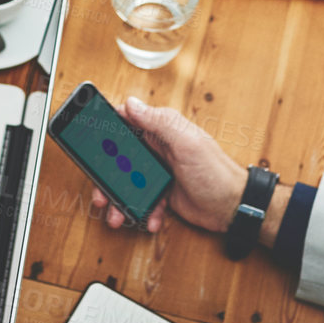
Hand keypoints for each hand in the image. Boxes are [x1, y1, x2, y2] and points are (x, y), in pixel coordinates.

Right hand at [87, 96, 248, 233]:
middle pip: (121, 157)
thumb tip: (132, 104)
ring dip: (119, 200)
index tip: (89, 138)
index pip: (129, 121)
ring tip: (117, 214)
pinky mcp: (163, 193)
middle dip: (107, 175)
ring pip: (127, 183)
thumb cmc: (217, 172)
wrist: (234, 207)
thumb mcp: (188, 143)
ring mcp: (160, 172)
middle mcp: (159, 149)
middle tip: (100, 190)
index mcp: (163, 131)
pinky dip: (142, 211)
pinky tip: (150, 219)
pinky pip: (143, 201)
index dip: (108, 127)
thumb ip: (160, 122)